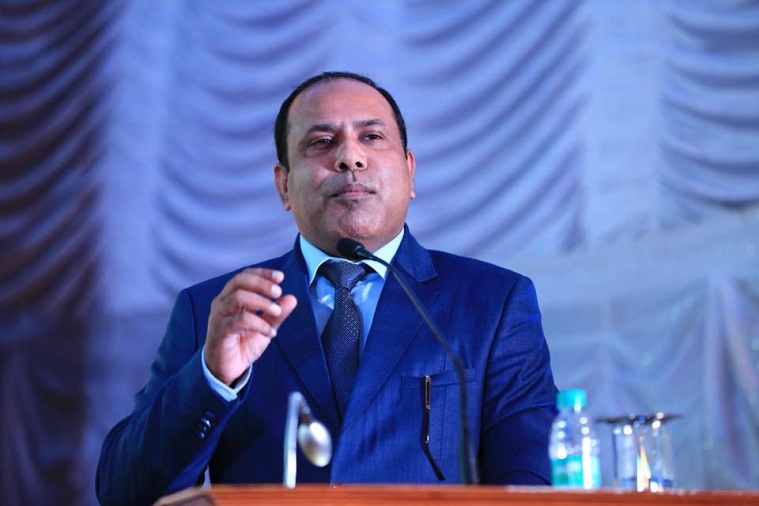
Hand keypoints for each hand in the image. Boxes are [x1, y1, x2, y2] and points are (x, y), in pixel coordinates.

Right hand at [204, 268, 296, 385]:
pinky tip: (270, 332)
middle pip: (240, 281)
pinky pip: (240, 320)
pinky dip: (259, 324)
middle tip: (278, 292)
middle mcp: (222, 302)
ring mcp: (219, 315)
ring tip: (277, 311)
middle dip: (261, 283)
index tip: (280, 277)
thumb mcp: (265, 327)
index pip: (245, 276)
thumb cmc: (242, 344)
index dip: (262, 273)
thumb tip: (292, 298)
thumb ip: (277, 314)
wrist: (226, 369)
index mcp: (231, 297)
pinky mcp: (219, 330)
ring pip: (238, 297)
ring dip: (262, 302)